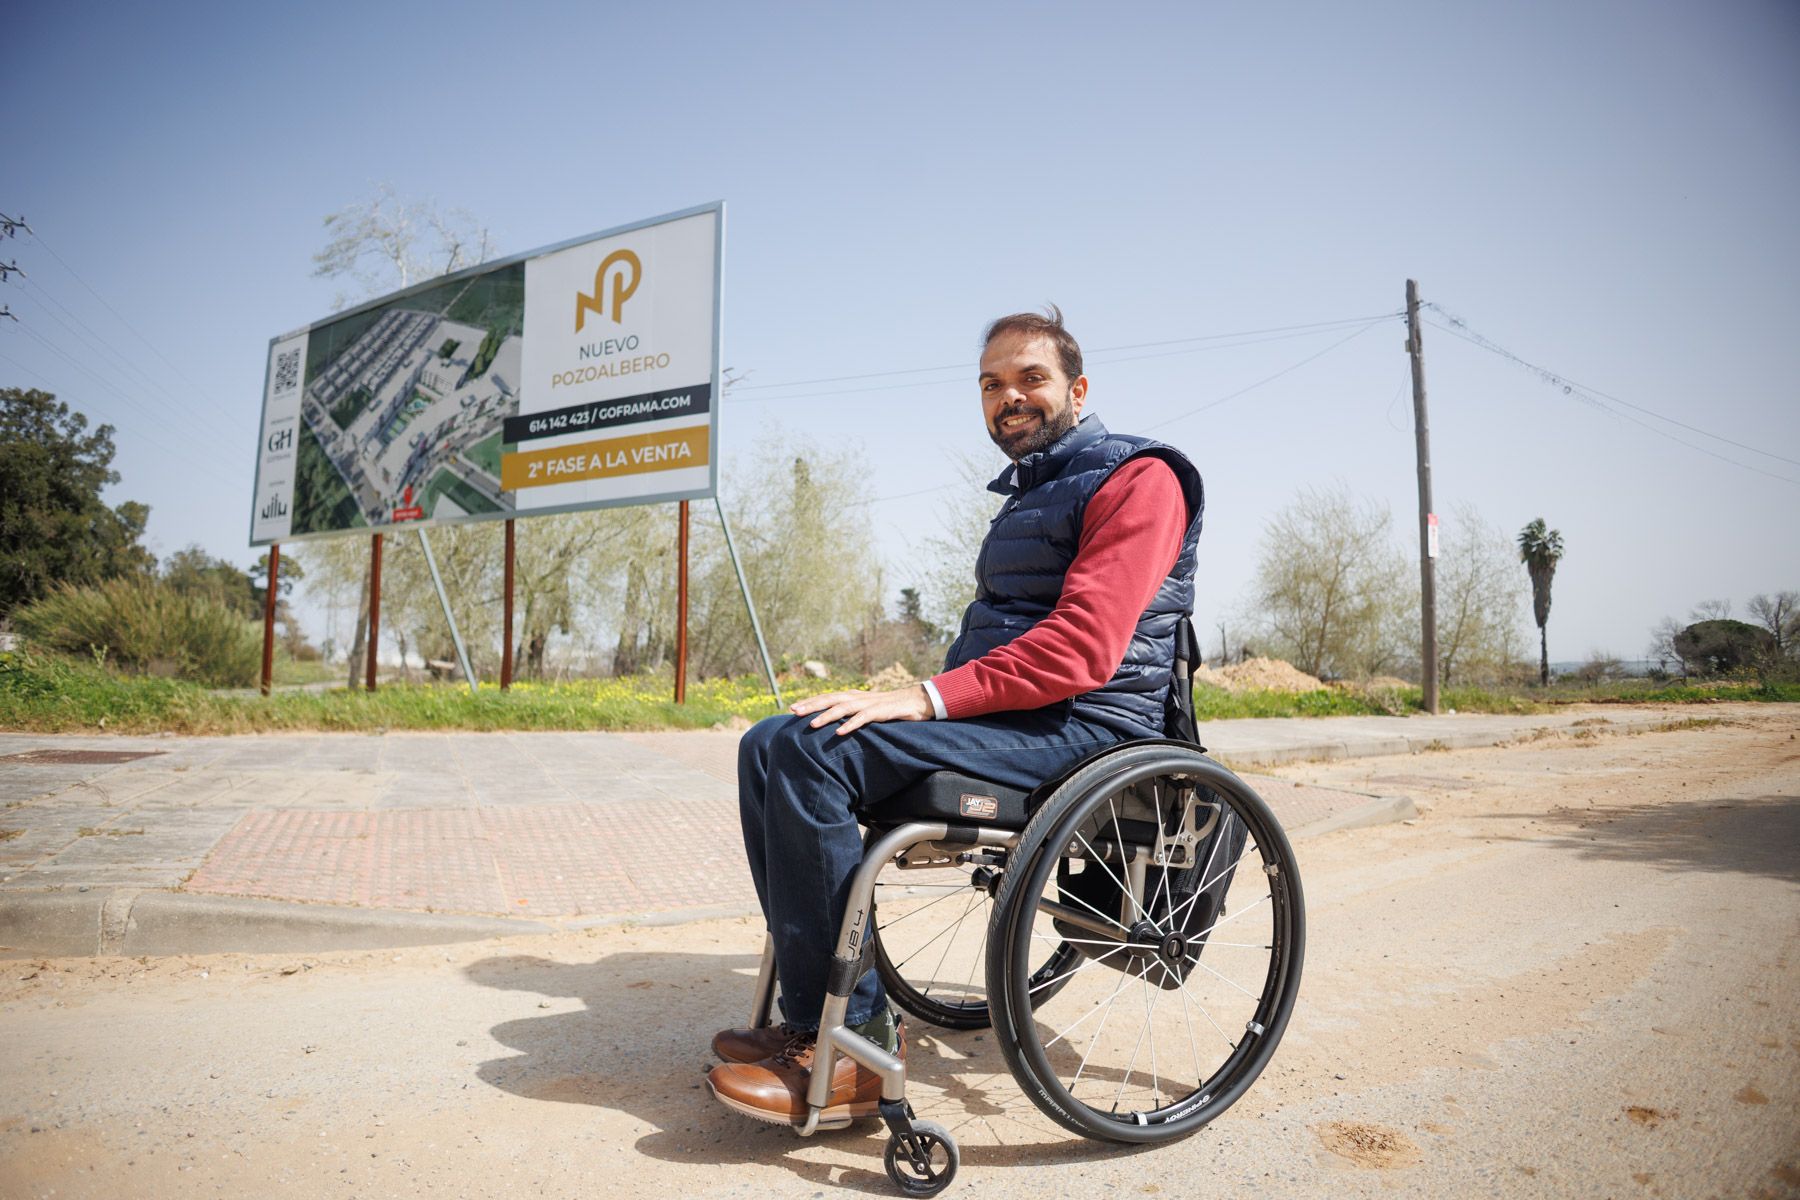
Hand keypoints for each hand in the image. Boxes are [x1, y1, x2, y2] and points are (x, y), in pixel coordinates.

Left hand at [790, 685, 933, 735]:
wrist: (915, 701)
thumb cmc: (889, 708)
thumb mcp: (866, 710)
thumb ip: (851, 713)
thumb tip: (833, 724)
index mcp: (852, 697)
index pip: (826, 697)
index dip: (810, 702)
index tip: (792, 708)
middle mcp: (857, 697)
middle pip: (829, 700)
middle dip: (811, 706)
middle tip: (794, 712)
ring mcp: (868, 704)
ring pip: (843, 708)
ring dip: (826, 715)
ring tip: (812, 724)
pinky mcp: (880, 712)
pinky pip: (863, 718)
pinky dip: (850, 724)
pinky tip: (840, 732)